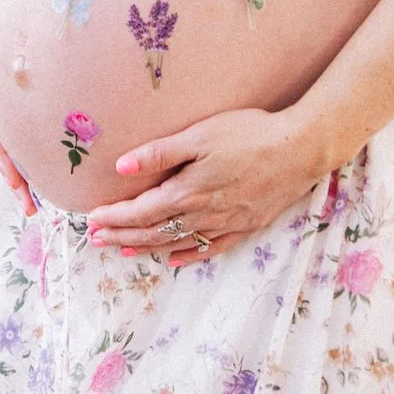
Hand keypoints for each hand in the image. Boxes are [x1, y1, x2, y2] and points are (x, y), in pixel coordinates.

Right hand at [0, 0, 33, 215]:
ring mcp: (11, 72)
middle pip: (5, 137)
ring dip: (30, 158)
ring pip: (20, 125)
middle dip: (17, 174)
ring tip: (46, 190)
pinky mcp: (33, 60)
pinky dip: (44, 127)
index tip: (22, 191)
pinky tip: (61, 146)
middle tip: (34, 209)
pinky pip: (37, 101)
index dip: (6, 162)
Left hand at [83, 107, 328, 266]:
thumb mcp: (201, 135)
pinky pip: (211, 248)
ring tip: (123, 250)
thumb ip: (160, 153)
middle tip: (96, 238)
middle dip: (122, 235)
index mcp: (189, 191)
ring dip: (147, 247)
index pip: (141, 211)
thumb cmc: (250, 134)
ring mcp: (226, 223)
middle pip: (154, 231)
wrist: (301, 149)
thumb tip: (120, 167)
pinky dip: (189, 256)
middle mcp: (204, 214)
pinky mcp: (246, 226)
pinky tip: (175, 259)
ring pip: (178, 243)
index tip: (91, 220)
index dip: (114, 217)